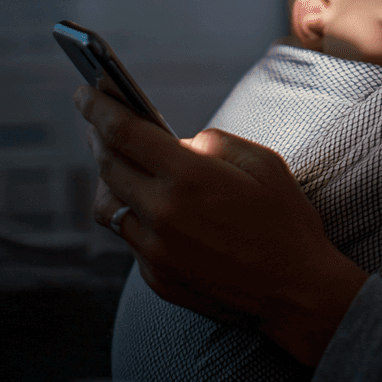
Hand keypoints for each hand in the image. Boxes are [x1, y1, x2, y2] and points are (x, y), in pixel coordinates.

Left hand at [76, 85, 367, 365]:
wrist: (297, 291)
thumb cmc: (285, 221)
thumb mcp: (262, 162)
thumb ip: (212, 142)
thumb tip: (179, 145)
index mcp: (188, 178)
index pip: (123, 132)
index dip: (98, 107)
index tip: (85, 91)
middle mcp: (162, 215)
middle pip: (108, 166)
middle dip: (98, 137)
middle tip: (98, 122)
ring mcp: (155, 251)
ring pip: (110, 206)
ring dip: (109, 179)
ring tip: (121, 163)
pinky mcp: (157, 278)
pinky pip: (131, 238)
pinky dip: (135, 216)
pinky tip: (153, 207)